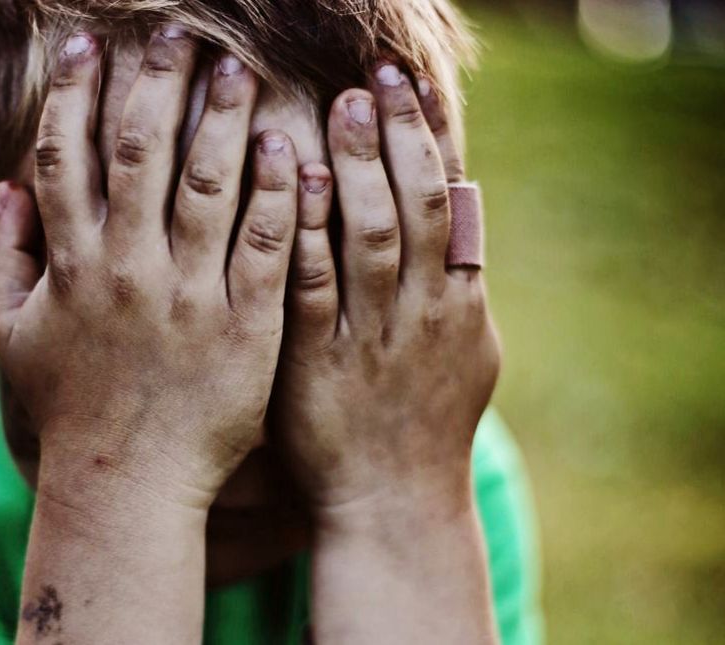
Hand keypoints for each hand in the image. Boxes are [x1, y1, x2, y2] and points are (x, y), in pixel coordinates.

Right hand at [0, 28, 298, 510]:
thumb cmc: (70, 411)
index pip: (66, 159)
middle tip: (178, 32)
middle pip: (141, 154)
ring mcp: (190, 298)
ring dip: (222, 120)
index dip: (76, 95)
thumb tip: (2, 188)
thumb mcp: (16, 338)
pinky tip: (288, 150)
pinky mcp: (245, 328)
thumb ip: (0, 261)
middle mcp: (128, 271)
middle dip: (156, 84)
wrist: (128, 485)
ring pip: (209, 187)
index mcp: (72, 268)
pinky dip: (276, 195)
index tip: (90, 46)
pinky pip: (266, 248)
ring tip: (237, 70)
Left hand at [274, 63, 500, 511]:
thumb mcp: (466, 354)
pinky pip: (315, 284)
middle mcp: (423, 312)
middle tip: (371, 81)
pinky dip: (310, 229)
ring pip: (373, 234)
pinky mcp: (319, 363)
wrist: (392, 504)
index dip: (430, 139)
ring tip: (340, 107)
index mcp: (460, 304)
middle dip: (396, 137)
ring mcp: (372, 336)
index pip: (451, 202)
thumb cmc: (423, 426)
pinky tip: (299, 181)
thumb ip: (459, 285)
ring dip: (359, 166)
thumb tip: (460, 216)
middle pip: (416, 205)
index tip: (409, 87)